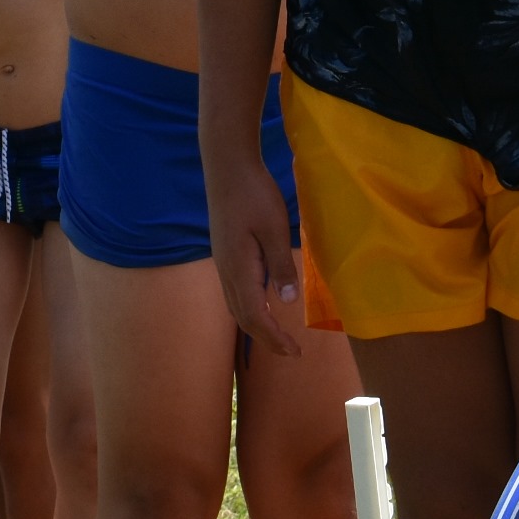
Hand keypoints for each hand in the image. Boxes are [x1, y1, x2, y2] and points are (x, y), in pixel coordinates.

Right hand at [205, 154, 307, 357]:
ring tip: (278, 334)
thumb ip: (281, 265)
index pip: (255, 316)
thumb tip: (287, 301)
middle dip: (266, 338)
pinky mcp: (224, 253)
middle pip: (243, 317)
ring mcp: (222, 262)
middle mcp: (226, 271)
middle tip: (291, 351)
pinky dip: (250, 307)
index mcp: (239, 269)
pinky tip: (264, 302)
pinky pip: (235, 292)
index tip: (295, 351)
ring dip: (257, 325)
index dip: (274, 338)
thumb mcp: (274, 228)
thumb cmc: (254, 193)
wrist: (227, 166)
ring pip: (236, 306)